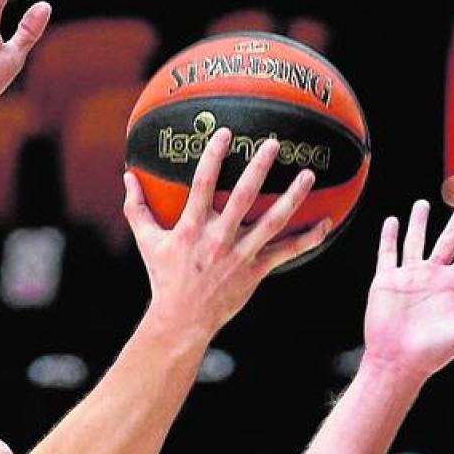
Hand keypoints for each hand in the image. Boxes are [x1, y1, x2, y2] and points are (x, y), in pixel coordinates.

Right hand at [122, 129, 330, 340]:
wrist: (182, 320)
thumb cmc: (163, 277)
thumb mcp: (146, 241)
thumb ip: (137, 207)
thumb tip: (127, 176)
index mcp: (191, 228)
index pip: (202, 184)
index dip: (214, 156)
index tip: (226, 133)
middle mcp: (218, 238)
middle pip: (243, 197)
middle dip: (259, 168)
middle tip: (274, 143)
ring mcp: (240, 255)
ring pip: (272, 222)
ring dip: (293, 197)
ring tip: (308, 174)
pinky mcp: (255, 271)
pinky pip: (286, 253)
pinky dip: (308, 239)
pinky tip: (326, 223)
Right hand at [363, 197, 453, 379]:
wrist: (398, 361)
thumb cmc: (434, 352)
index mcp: (453, 285)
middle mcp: (432, 277)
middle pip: (448, 240)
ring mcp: (408, 278)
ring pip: (415, 242)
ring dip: (419, 223)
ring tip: (423, 203)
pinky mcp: (385, 281)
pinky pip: (388, 254)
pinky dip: (389, 238)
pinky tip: (392, 222)